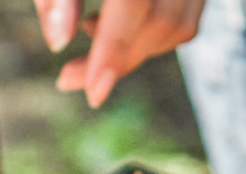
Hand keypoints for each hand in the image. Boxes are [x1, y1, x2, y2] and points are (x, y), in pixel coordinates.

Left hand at [35, 0, 204, 107]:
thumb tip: (58, 42)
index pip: (134, 3)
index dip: (113, 50)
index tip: (93, 94)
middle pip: (161, 21)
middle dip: (116, 59)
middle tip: (68, 78)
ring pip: (180, 25)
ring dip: (134, 49)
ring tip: (88, 35)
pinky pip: (186, 16)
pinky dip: (152, 33)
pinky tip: (111, 25)